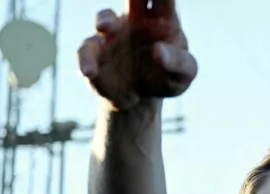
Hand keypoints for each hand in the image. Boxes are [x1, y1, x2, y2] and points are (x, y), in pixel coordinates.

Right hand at [78, 0, 196, 109]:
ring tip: (104, 27)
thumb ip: (179, 63)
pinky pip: (86, 51)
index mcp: (162, 20)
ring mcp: (112, 34)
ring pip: (105, 18)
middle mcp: (135, 20)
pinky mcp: (95, 52)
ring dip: (104, 21)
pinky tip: (89, 72)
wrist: (142, 99)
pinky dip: (86, 60)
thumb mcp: (184, 75)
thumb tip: (159, 50)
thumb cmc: (168, 78)